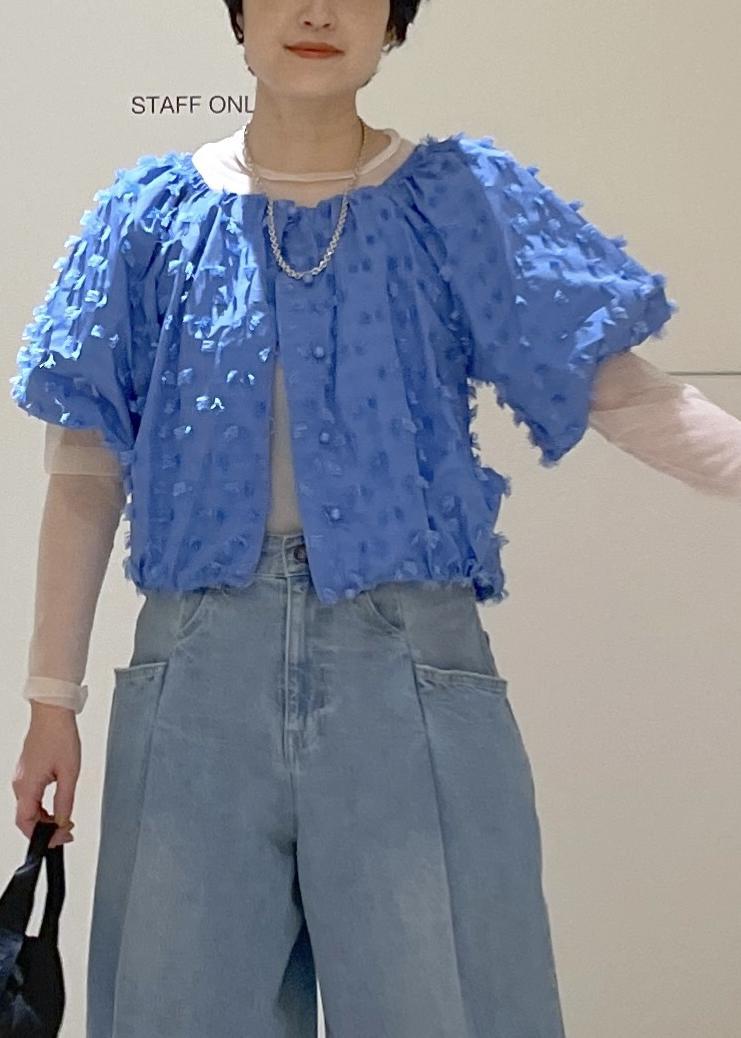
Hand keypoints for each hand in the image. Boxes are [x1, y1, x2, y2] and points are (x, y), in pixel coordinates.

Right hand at [12, 701, 80, 849]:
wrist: (52, 713)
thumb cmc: (59, 736)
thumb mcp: (69, 773)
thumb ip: (65, 801)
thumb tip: (64, 821)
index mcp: (26, 787)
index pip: (26, 823)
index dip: (42, 836)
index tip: (60, 839)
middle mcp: (19, 784)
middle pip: (26, 819)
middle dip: (46, 830)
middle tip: (67, 833)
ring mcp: (21, 778)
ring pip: (29, 809)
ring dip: (45, 819)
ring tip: (66, 821)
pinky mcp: (27, 772)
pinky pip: (31, 797)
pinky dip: (43, 807)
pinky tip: (57, 807)